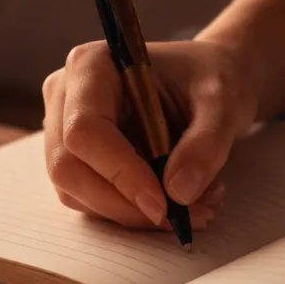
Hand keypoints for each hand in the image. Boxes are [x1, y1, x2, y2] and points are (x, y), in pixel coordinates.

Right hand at [41, 39, 258, 229]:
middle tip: (181, 217)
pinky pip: (90, 200)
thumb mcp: (222, 103)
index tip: (164, 203)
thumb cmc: (209, 78)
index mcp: (91, 66)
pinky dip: (133, 212)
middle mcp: (65, 97)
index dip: (120, 172)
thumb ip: (206, 143)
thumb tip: (178, 193)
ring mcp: (63, 131)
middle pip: (68, 167)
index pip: (84, 130)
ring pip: (76, 193)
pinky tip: (177, 202)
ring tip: (195, 207)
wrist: (206, 83)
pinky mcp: (77, 160)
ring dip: (133, 214)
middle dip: (124, 204)